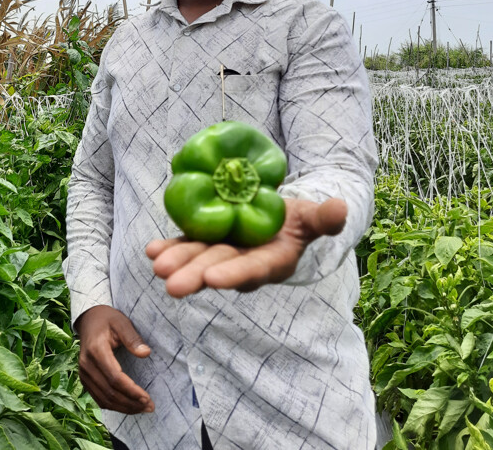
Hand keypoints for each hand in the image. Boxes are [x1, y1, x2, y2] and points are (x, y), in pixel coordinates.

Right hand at [75, 305, 153, 413]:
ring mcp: (83, 373)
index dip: (131, 391)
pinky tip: (128, 406)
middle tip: (150, 407)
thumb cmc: (108, 320)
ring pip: (103, 399)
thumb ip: (133, 338)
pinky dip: (113, 406)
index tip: (147, 398)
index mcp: (96, 350)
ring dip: (123, 408)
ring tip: (142, 409)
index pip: (115, 378)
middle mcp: (86, 365)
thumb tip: (146, 353)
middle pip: (109, 392)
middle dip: (130, 403)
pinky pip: (98, 398)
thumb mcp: (122, 322)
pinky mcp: (84, 379)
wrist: (89, 320)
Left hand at [146, 198, 346, 295]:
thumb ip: (324, 217)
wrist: (282, 217)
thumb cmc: (300, 219)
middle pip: (218, 269)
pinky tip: (151, 249)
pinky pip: (187, 244)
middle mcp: (243, 262)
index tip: (215, 279)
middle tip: (171, 285)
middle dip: (195, 275)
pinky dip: (169, 247)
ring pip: (198, 258)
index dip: (235, 274)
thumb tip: (341, 208)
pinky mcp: (207, 241)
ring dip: (177, 261)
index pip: (253, 270)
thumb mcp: (313, 216)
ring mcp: (222, 253)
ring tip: (156, 265)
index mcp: (272, 261)